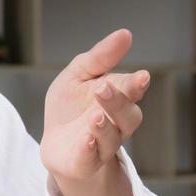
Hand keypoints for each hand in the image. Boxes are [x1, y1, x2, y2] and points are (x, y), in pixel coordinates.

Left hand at [40, 29, 149, 183]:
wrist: (55, 143)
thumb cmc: (71, 106)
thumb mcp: (79, 75)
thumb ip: (100, 57)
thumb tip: (126, 34)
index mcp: (118, 99)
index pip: (131, 90)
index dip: (136, 84)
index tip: (141, 77)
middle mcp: (116, 124)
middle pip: (127, 116)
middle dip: (118, 102)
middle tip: (103, 88)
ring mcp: (102, 145)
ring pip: (112, 138)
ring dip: (104, 127)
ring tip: (95, 116)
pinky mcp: (85, 162)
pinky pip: (91, 158)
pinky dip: (89, 149)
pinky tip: (85, 139)